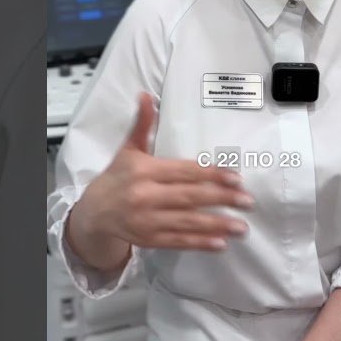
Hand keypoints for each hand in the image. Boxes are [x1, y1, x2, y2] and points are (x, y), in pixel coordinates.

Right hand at [72, 93, 252, 254]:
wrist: (93, 212)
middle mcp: (146, 196)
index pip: (184, 172)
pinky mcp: (149, 240)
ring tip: (242, 226)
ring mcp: (148, 220)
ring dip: (217, 225)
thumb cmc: (117, 177)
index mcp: (145, 171)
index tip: (235, 177)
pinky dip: (199, 243)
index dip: (211, 174)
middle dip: (222, 199)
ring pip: (187, 222)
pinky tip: (220, 243)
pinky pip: (178, 241)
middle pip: (190, 197)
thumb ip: (142, 124)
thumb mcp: (128, 149)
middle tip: (247, 200)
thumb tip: (145, 96)